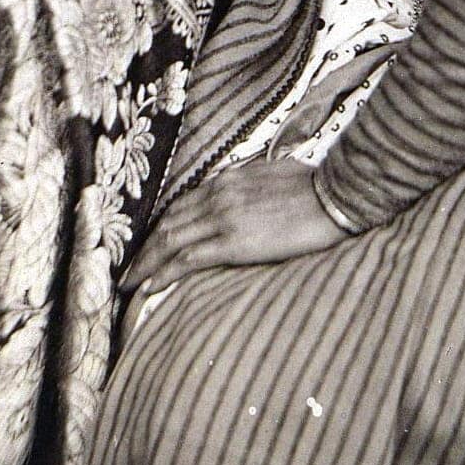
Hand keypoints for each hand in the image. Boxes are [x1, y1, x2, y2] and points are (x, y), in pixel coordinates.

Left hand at [120, 160, 348, 290]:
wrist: (335, 196)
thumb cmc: (314, 187)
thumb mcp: (274, 176)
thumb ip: (251, 186)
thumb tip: (247, 196)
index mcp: (228, 180)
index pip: (181, 205)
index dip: (161, 227)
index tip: (150, 245)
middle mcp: (218, 195)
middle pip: (168, 223)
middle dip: (145, 249)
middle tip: (129, 270)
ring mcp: (224, 218)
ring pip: (170, 241)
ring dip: (146, 264)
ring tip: (130, 283)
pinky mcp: (234, 242)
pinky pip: (187, 259)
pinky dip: (163, 273)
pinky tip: (150, 288)